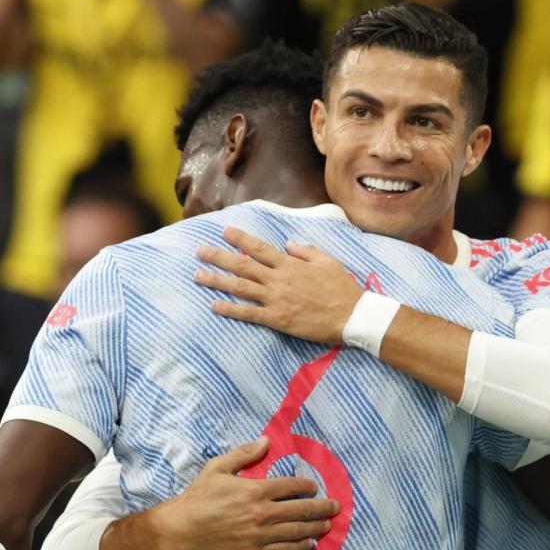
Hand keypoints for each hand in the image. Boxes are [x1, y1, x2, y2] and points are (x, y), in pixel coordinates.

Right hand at [142, 437, 339, 549]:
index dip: (307, 486)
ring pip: (295, 531)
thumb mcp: (218, 467)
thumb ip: (244, 453)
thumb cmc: (199, 496)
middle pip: (301, 509)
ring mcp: (259, 534)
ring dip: (315, 527)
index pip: (291, 486)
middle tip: (334, 507)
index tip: (315, 487)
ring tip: (326, 524)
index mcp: (256, 490)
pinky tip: (308, 543)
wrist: (181, 529)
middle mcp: (262, 512)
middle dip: (321, 508)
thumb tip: (266, 440)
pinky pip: (283, 549)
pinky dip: (299, 546)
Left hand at [194, 227, 362, 344]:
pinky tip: (214, 306)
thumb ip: (306, 251)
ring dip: (217, 280)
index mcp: (291, 264)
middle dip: (219, 257)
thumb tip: (288, 244)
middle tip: (200, 251)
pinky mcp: (277, 319)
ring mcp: (276, 300)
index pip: (260, 248)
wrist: (351, 316)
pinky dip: (230, 309)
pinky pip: (249, 313)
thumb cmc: (342, 288)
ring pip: (241, 287)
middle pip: (243, 265)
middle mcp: (279, 280)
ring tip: (198, 275)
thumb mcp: (328, 262)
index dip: (240, 239)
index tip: (224, 231)